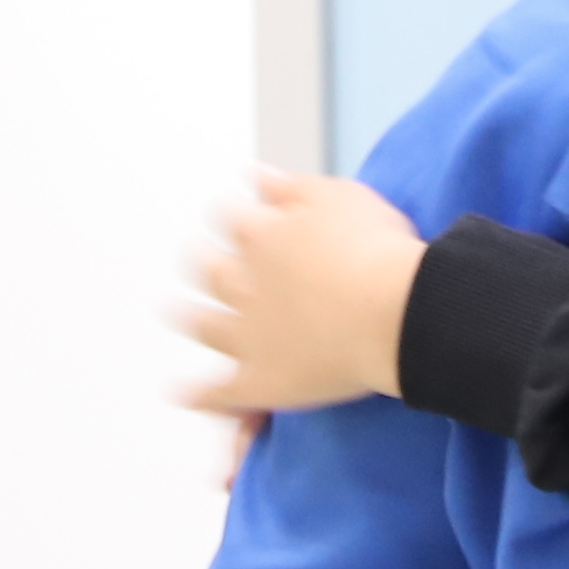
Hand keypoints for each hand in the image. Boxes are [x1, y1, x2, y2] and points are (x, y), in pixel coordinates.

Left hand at [175, 169, 422, 419]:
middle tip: (197, 256)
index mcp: (260, 235)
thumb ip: (290, 186)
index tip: (237, 214)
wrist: (396, 314)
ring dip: (184, 315)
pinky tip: (180, 392)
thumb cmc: (377, 252)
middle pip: (205, 266)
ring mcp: (247, 335)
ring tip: (172, 311)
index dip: (232, 213)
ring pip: (202, 324)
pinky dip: (197, 393)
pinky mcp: (259, 381)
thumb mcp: (339, 197)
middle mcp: (243, 283)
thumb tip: (254, 175)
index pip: (228, 215)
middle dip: (200, 258)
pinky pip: (218, 392)